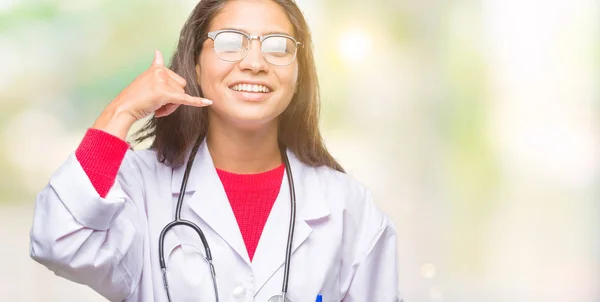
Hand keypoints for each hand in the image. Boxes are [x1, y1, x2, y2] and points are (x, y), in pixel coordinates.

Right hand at [93, 49, 211, 138]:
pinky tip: (208, 102)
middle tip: (158, 105)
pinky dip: (197, 102)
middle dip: (173, 99)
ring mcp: (162, 81)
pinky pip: (185, 99)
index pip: (174, 75)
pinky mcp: (165, 93)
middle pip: (180, 86)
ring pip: (181, 95)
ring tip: (157, 109)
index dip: (174, 84)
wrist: (123, 109)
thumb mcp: (145, 80)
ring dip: (171, 106)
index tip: (175, 80)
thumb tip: (158, 51)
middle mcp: (160, 71)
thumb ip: (155, 69)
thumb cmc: (134, 100)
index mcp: (156, 68)